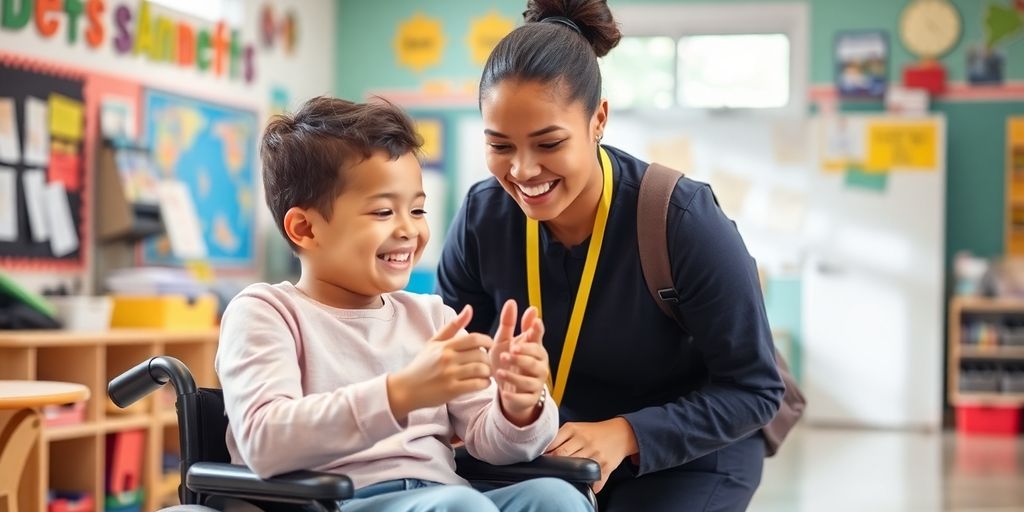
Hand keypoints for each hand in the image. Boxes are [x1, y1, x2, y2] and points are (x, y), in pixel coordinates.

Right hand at [387, 305, 493, 422]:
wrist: (406, 388)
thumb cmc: (422, 364)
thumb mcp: (434, 342)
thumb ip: (453, 326)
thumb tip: (469, 308)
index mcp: (445, 346)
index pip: (474, 339)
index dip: (487, 341)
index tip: (490, 346)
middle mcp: (448, 358)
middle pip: (480, 355)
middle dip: (488, 359)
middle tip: (487, 362)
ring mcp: (450, 374)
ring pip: (480, 369)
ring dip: (488, 372)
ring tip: (486, 373)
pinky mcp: (451, 390)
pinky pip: (476, 385)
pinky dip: (484, 384)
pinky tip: (483, 383)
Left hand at [491, 300, 548, 425]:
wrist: (506, 390)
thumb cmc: (507, 361)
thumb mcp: (504, 342)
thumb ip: (508, 324)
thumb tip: (512, 302)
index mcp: (534, 348)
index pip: (539, 338)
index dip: (537, 331)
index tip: (535, 323)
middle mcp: (539, 365)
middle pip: (536, 359)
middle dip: (523, 355)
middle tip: (510, 351)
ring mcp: (536, 383)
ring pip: (530, 379)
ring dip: (516, 375)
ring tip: (500, 371)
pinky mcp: (529, 399)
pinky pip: (525, 397)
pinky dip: (514, 395)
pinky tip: (503, 391)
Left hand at [545, 418, 638, 493]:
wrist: (621, 433)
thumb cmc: (594, 432)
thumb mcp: (575, 428)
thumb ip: (559, 438)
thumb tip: (542, 453)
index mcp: (573, 429)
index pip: (553, 444)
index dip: (545, 454)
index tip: (541, 459)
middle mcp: (584, 440)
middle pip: (561, 455)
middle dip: (554, 463)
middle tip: (551, 468)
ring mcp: (595, 454)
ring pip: (575, 468)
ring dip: (568, 474)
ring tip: (566, 473)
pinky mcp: (605, 466)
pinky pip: (593, 480)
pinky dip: (586, 483)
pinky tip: (582, 481)